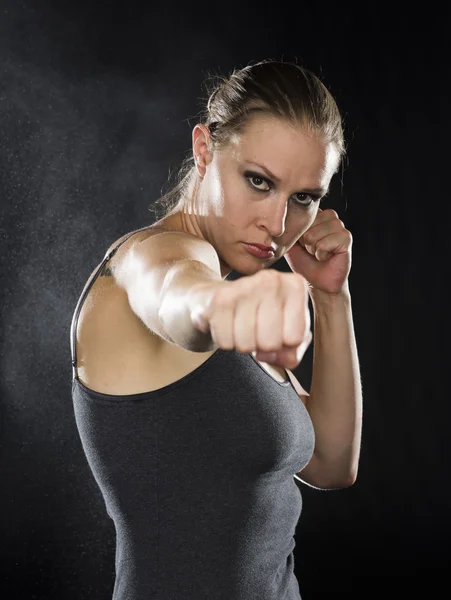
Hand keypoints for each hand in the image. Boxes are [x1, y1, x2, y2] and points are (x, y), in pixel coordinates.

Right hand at [189, 269, 311, 368]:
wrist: (224, 298)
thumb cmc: (262, 316)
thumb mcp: (287, 333)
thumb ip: (292, 353)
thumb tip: (280, 358)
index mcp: (295, 286)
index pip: (294, 339)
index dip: (284, 345)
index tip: (278, 331)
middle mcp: (273, 280)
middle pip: (270, 343)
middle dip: (262, 346)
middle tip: (257, 330)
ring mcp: (245, 286)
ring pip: (246, 345)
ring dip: (243, 345)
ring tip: (242, 327)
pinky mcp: (220, 297)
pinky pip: (225, 341)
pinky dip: (225, 342)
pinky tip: (228, 325)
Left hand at [284, 208, 352, 294]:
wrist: (318, 282)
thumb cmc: (305, 262)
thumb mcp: (290, 243)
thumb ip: (288, 228)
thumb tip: (281, 219)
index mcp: (317, 215)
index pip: (301, 215)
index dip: (298, 233)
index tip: (303, 243)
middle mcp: (330, 217)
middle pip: (307, 224)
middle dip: (306, 241)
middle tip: (313, 250)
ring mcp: (340, 226)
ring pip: (314, 234)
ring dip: (313, 248)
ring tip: (319, 253)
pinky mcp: (346, 238)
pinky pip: (324, 243)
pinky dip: (321, 254)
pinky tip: (326, 257)